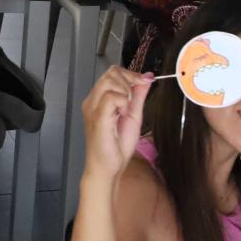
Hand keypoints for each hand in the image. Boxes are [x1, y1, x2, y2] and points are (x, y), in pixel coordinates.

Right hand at [81, 66, 153, 180]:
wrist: (108, 168)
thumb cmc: (117, 146)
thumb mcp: (134, 115)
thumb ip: (138, 96)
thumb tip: (147, 78)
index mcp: (100, 99)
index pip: (112, 72)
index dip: (131, 74)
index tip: (144, 82)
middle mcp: (93, 101)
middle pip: (110, 73)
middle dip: (129, 81)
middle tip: (133, 100)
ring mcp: (93, 108)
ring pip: (109, 81)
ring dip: (125, 92)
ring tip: (126, 109)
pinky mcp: (97, 117)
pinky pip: (110, 97)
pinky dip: (122, 102)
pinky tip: (123, 114)